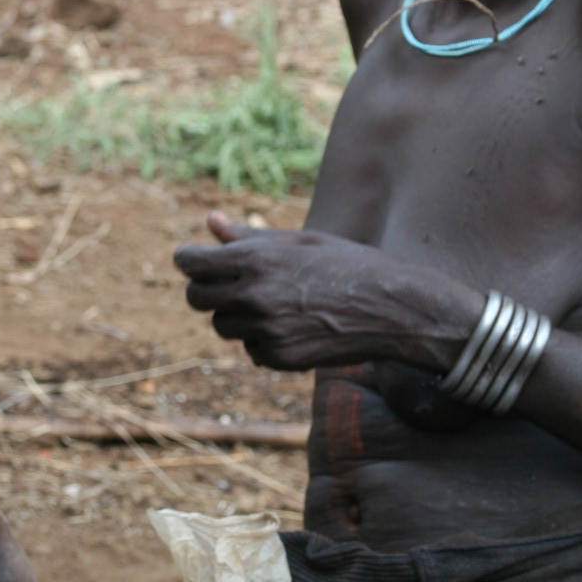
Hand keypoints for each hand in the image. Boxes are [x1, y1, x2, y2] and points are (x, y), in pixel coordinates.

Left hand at [173, 212, 479, 373]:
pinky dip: (261, 340)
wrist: (393, 308)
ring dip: (236, 315)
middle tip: (232, 283)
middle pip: (196, 298)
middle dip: (206, 289)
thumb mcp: (300, 241)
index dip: (189, 259)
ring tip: (274, 302)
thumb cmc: (348, 264)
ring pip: (223, 326)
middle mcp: (255, 296)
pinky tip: (292, 326)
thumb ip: (250, 236)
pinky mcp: (279, 358)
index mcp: (257, 259)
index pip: (191, 263)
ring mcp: (266, 331)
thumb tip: (212, 222)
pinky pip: (250, 349)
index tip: (196, 259)